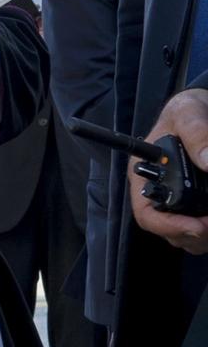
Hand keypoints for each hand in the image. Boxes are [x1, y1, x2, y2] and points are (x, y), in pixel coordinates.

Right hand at [130, 90, 207, 252]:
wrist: (203, 111)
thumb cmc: (188, 110)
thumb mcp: (187, 112)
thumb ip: (197, 132)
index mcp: (145, 174)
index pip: (146, 213)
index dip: (169, 226)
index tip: (199, 226)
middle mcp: (157, 193)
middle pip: (168, 231)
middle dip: (194, 234)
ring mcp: (176, 202)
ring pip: (186, 236)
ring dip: (203, 236)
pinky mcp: (194, 206)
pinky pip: (199, 230)